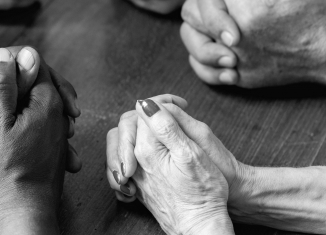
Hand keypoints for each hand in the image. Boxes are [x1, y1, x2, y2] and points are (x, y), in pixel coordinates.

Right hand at [0, 47, 80, 233]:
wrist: (22, 212)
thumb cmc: (4, 172)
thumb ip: (2, 86)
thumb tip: (13, 53)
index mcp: (47, 101)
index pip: (34, 60)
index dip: (8, 59)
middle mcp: (59, 114)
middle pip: (42, 78)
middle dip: (18, 74)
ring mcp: (58, 131)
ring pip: (41, 99)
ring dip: (21, 94)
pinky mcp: (53, 147)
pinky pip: (42, 118)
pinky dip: (26, 113)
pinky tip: (10, 123)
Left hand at [127, 98, 233, 233]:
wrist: (201, 226)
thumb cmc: (203, 192)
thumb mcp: (190, 152)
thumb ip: (166, 126)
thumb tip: (145, 104)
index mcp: (146, 150)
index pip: (141, 112)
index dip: (161, 103)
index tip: (179, 105)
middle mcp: (134, 162)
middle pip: (126, 125)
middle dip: (146, 115)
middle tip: (172, 113)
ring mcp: (134, 175)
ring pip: (122, 142)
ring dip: (138, 131)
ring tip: (159, 128)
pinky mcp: (139, 186)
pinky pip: (123, 161)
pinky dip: (133, 150)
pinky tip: (153, 150)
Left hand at [182, 0, 325, 87]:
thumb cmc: (315, 11)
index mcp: (247, 11)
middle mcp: (235, 40)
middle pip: (197, 7)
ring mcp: (236, 62)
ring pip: (192, 36)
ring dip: (199, 20)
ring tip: (216, 14)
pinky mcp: (240, 77)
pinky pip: (203, 68)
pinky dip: (202, 54)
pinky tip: (213, 41)